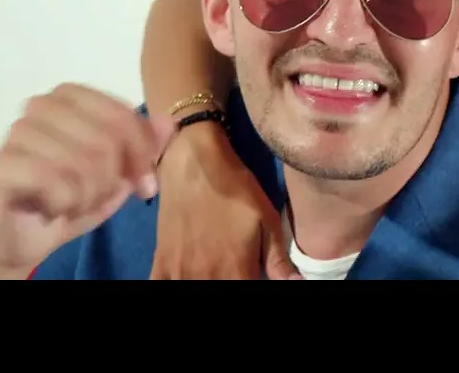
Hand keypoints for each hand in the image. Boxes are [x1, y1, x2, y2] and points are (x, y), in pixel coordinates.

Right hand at [0, 84, 175, 279]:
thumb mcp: (120, 172)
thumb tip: (170, 122)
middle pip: (105, 140)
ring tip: (74, 202)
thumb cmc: (73, 194)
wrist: (26, 233)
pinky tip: (52, 207)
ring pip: (82, 163)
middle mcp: (42, 105)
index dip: (142, 154)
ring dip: (87, 196)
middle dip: (113, 181)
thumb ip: (145, 146)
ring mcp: (18, 132)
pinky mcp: (3, 163)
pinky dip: (65, 204)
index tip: (146, 184)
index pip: (123, 116)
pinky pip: (55, 183)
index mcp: (71, 96)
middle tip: (99, 197)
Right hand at [150, 123, 301, 279]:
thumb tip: (298, 284)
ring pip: (194, 290)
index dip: (253, 283)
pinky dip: (176, 281)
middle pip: (219, 294)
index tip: (253, 273)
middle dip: (232, 280)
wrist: (194, 164)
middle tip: (234, 266)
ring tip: (216, 267)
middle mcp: (207, 278)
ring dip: (206, 281)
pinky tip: (187, 271)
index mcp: (236, 272)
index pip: (249, 292)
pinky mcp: (160, 263)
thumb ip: (278, 260)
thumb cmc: (236, 190)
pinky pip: (162, 286)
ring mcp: (179, 273)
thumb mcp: (267, 221)